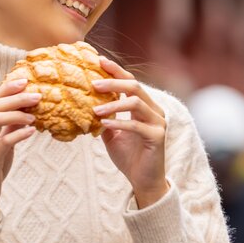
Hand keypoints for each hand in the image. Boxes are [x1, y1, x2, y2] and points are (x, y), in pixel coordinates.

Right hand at [0, 75, 40, 218]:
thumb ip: (8, 125)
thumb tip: (25, 108)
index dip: (7, 88)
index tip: (25, 81)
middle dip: (18, 98)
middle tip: (37, 96)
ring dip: (18, 114)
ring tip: (34, 117)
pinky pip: (5, 141)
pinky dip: (20, 133)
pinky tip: (32, 132)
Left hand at [91, 56, 169, 207]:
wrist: (143, 181)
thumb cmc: (129, 157)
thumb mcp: (111, 135)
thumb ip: (104, 119)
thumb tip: (85, 105)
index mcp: (145, 107)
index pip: (131, 82)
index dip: (116, 70)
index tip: (99, 61)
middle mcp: (154, 111)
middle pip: (135, 86)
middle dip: (114, 82)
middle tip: (94, 83)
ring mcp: (158, 123)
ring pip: (137, 102)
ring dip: (114, 104)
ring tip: (95, 109)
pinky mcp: (158, 137)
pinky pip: (136, 125)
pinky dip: (119, 123)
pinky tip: (104, 124)